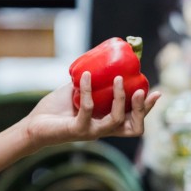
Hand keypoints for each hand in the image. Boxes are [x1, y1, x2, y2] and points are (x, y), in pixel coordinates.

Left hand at [24, 71, 160, 148]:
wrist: (34, 125)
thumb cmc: (57, 109)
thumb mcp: (79, 91)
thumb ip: (92, 81)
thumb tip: (104, 58)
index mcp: (107, 122)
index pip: (135, 121)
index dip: (147, 109)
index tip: (156, 92)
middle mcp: (103, 130)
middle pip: (134, 128)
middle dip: (141, 109)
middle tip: (140, 89)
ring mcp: (91, 132)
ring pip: (115, 121)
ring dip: (119, 99)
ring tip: (117, 79)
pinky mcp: (77, 130)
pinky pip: (88, 109)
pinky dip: (88, 91)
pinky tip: (86, 76)